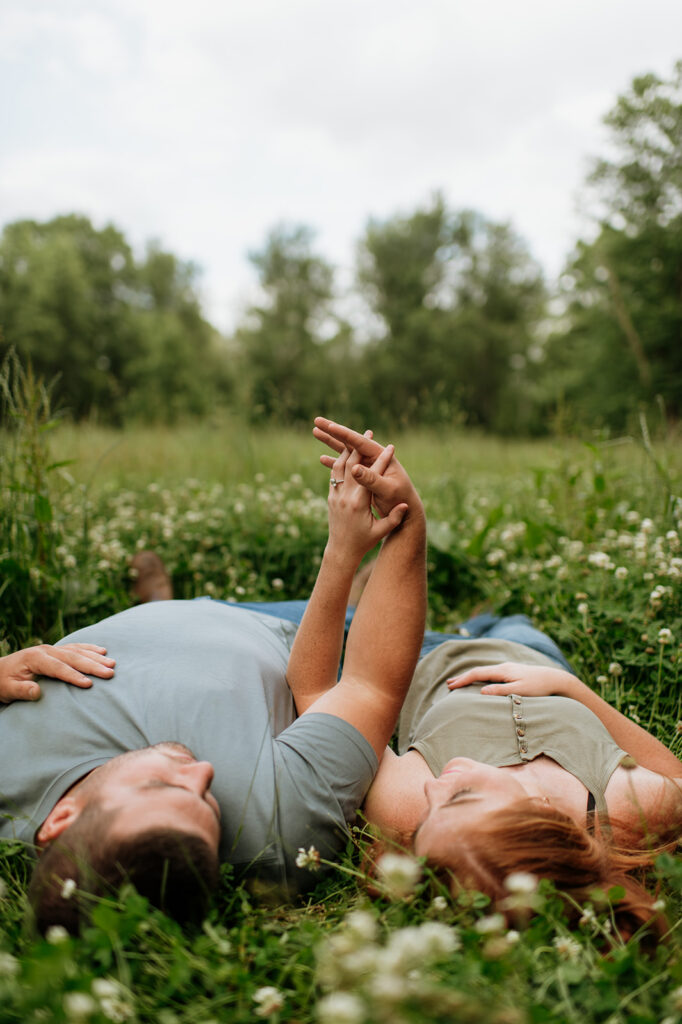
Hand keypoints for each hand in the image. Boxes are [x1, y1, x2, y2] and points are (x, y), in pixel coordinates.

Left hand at [0, 644, 115, 703]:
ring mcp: (52, 649)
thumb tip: (36, 692)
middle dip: (93, 665)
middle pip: (73, 657)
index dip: (73, 676)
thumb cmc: (3, 683)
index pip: (58, 668)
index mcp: (35, 658)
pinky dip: (89, 649)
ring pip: (77, 651)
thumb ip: (21, 691)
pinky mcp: (55, 651)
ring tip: (112, 663)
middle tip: (110, 673)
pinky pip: (76, 648)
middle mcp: (46, 650)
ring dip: (95, 657)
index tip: (89, 684)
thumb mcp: (7, 689)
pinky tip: (102, 651)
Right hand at [313, 417, 422, 519]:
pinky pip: (346, 465)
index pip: (360, 442)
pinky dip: (335, 461)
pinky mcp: (364, 475)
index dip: (344, 434)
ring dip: (331, 442)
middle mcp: (374, 457)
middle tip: (316, 420)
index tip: (329, 426)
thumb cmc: (400, 500)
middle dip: (333, 431)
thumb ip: (372, 479)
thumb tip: (354, 468)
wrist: (406, 512)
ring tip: (315, 431)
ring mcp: (368, 465)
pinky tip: (321, 458)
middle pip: (350, 441)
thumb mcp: (387, 490)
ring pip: (346, 450)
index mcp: (382, 456)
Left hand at [327, 444, 407, 561]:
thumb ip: (393, 518)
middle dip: (360, 446)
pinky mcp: (331, 497)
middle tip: (369, 431)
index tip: (391, 448)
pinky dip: (338, 462)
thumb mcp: (381, 532)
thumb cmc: (364, 543)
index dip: (382, 461)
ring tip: (353, 437)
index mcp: (358, 503)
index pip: (371, 476)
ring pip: (339, 467)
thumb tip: (406, 505)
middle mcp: (344, 496)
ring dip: (346, 450)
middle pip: (352, 465)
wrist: (341, 552)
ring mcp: (335, 496)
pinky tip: (344, 454)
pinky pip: (334, 475)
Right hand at [447, 662, 578, 696]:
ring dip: (471, 677)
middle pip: (478, 671)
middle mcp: (503, 667)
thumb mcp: (520, 691)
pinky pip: (491, 674)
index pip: (477, 673)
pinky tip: (479, 682)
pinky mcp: (513, 672)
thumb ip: (501, 691)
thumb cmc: (539, 687)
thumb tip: (482, 691)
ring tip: (460, 683)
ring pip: (485, 672)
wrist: (556, 679)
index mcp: (503, 670)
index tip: (451, 686)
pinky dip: (481, 678)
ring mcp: (508, 668)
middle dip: (463, 677)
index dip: (463, 679)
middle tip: (449, 684)